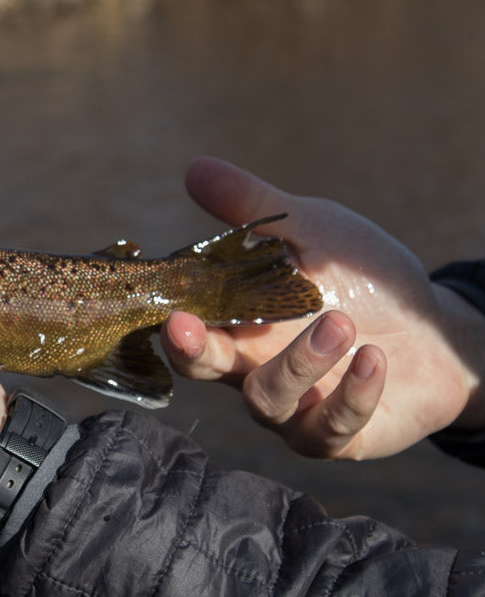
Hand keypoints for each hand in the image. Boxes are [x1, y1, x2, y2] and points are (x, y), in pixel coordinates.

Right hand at [161, 157, 484, 458]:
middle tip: (189, 328)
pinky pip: (331, 428)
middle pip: (206, 370)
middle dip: (194, 351)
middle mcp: (252, 368)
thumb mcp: (311, 231)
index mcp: (238, 321)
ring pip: (268, 401)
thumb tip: (194, 167)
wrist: (436, 329)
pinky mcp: (339, 436)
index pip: (190, 323)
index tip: (166, 304)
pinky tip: (375, 359)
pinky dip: (352, 394)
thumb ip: (253, 208)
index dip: (172, 318)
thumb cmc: (361, 278)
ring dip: (297, 362)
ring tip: (341, 323)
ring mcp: (294, 407)